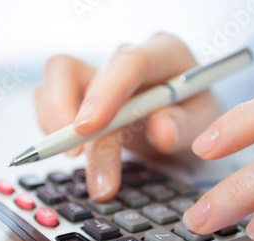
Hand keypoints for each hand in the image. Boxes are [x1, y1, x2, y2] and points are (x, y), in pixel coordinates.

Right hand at [35, 32, 222, 201]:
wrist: (177, 123)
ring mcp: (101, 72)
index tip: (90, 128)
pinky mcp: (80, 89)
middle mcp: (127, 58)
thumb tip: (162, 131)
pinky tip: (72, 148)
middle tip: (90, 173)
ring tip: (73, 157)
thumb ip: (186, 126)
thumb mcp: (204, 125)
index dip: (106, 93)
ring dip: (56, 120)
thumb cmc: (191, 118)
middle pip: (91, 78)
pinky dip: (50, 124)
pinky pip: (49, 96)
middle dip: (83, 130)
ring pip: (58, 77)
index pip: (130, 62)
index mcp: (165, 54)